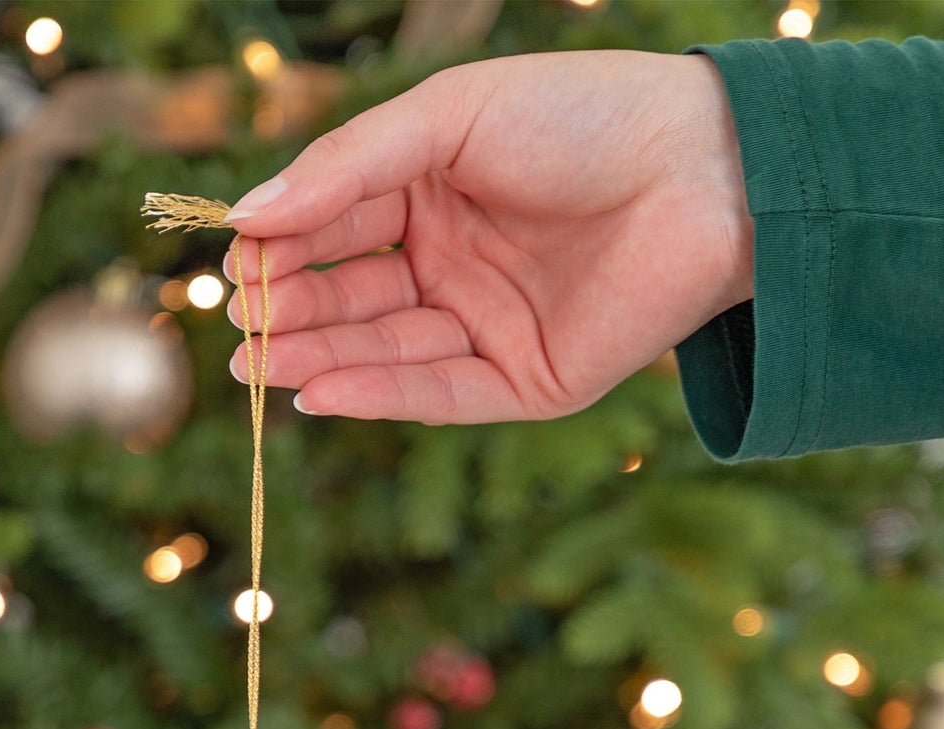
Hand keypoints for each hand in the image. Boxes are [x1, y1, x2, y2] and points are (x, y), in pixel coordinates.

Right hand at [224, 51, 752, 424]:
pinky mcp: (523, 382)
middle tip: (238, 330)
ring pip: (384, 352)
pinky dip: (379, 395)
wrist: (709, 168)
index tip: (233, 264)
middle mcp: (451, 264)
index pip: (334, 228)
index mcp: (430, 193)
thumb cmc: (582, 117)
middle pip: (349, 298)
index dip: (282, 247)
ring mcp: (486, 327)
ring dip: (319, 359)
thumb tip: (244, 216)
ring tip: (256, 367)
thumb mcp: (449, 119)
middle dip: (291, 314)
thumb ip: (347, 168)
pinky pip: (438, 393)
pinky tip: (320, 390)